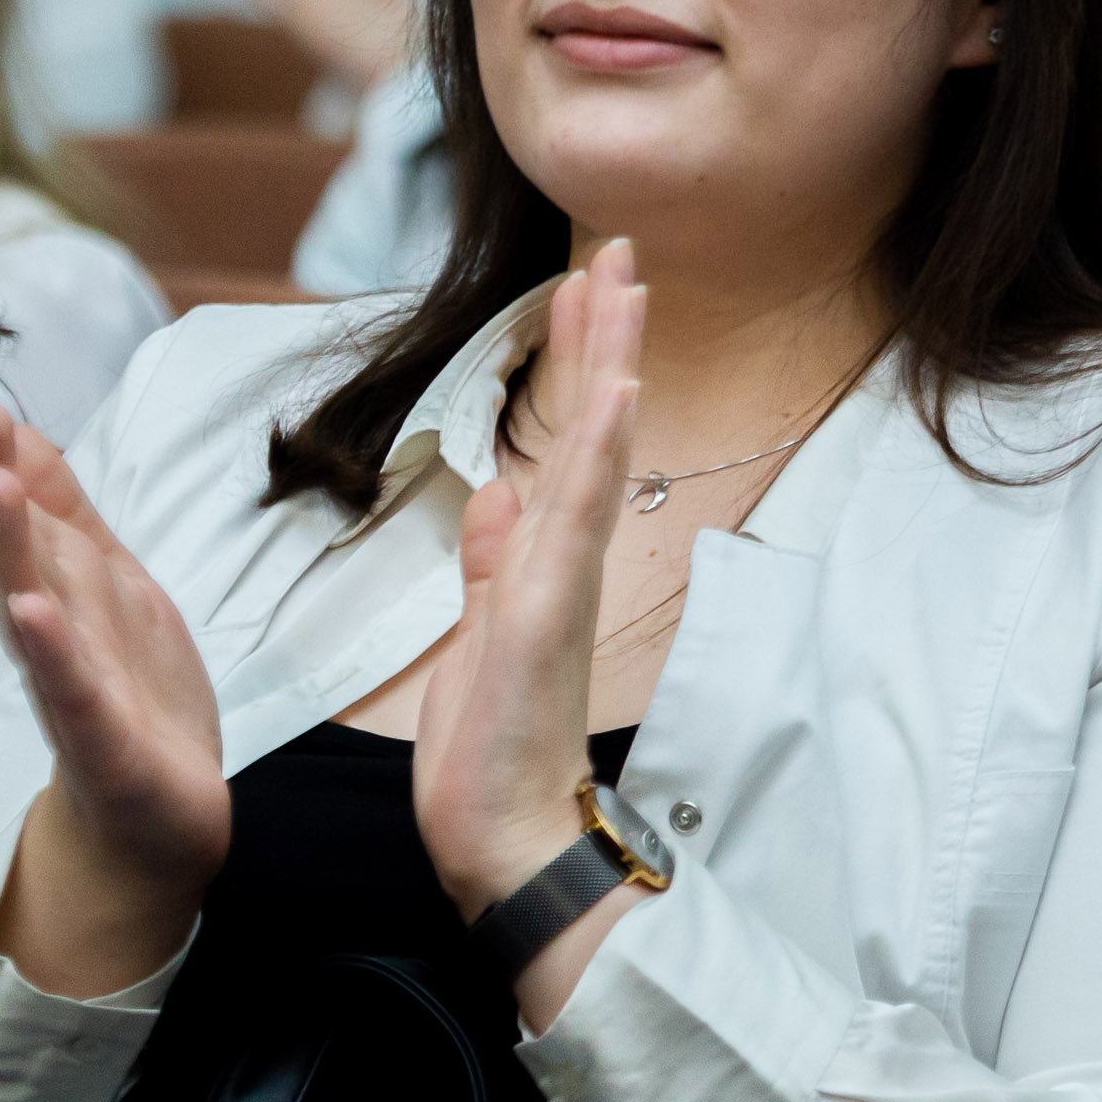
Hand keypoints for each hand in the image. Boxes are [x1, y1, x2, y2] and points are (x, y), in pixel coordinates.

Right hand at [0, 393, 233, 998]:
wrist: (154, 825)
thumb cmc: (124, 696)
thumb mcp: (102, 585)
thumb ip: (60, 513)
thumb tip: (13, 431)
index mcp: (52, 594)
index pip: (13, 519)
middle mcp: (49, 636)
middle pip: (13, 550)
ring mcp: (72, 688)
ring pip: (34, 607)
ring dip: (9, 546)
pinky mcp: (103, 742)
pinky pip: (71, 691)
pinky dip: (52, 651)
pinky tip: (30, 614)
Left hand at [415, 242, 646, 920]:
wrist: (507, 849)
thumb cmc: (493, 759)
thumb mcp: (478, 643)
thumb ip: (490, 566)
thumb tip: (496, 492)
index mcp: (542, 566)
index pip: (562, 444)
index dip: (574, 365)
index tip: (580, 288)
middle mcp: (563, 564)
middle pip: (590, 431)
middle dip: (603, 340)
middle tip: (620, 252)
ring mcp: (561, 586)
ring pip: (592, 455)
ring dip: (609, 368)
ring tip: (622, 288)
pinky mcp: (546, 617)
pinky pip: (577, 521)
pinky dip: (597, 455)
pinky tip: (618, 396)